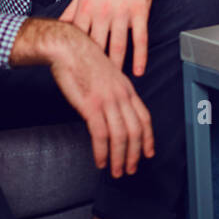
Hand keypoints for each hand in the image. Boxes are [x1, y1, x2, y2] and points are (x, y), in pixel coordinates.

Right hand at [15, 19, 154, 177]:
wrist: (69, 47)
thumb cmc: (84, 60)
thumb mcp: (107, 76)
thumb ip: (114, 93)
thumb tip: (114, 110)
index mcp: (127, 89)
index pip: (145, 118)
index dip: (148, 138)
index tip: (148, 153)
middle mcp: (121, 96)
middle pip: (136, 131)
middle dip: (135, 154)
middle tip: (130, 169)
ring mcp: (107, 101)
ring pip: (120, 136)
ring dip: (119, 158)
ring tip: (116, 171)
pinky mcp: (91, 105)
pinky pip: (101, 134)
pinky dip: (102, 151)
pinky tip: (100, 161)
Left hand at [60, 0, 159, 75]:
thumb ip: (71, 11)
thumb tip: (58, 26)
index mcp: (85, 9)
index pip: (78, 39)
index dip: (75, 58)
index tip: (74, 75)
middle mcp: (102, 13)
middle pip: (97, 47)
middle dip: (95, 68)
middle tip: (94, 86)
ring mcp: (122, 13)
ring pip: (118, 46)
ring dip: (116, 66)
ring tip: (115, 83)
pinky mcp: (140, 12)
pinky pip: (140, 38)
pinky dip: (140, 56)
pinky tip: (138, 70)